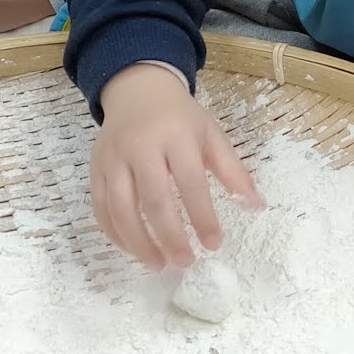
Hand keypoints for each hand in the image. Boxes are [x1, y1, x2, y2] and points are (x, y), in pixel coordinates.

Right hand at [90, 64, 261, 268]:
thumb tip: (257, 206)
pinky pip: (100, 206)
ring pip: (120, 207)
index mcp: (176, 135)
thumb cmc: (179, 118)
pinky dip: (114, 233)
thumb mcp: (211, 135)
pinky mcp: (96, 168)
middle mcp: (141, 146)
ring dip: (138, 242)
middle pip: (153, 198)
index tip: (213, 244)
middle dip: (170, 236)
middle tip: (185, 261)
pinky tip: (132, 249)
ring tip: (158, 264)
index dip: (202, 216)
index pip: (190, 181)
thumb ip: (233, 171)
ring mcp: (114, 158)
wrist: (137, 89)